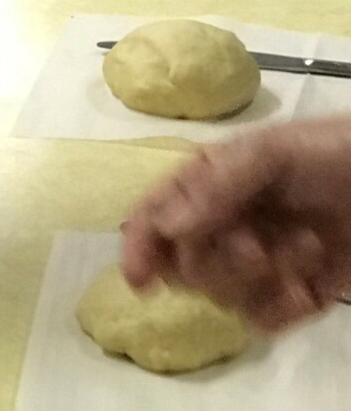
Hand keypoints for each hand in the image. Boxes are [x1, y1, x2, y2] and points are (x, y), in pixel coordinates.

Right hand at [122, 118, 350, 332]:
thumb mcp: (270, 151)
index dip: (141, 247)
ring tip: (305, 250)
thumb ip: (216, 184)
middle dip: (218, 263)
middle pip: (187, 266)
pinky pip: (266, 320)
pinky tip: (308, 289)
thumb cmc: (331, 152)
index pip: (156, 218)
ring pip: (225, 296)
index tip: (139, 278)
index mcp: (208, 186)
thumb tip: (168, 227)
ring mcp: (261, 263)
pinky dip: (283, 311)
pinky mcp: (296, 294)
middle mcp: (226, 226)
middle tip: (257, 247)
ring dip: (261, 282)